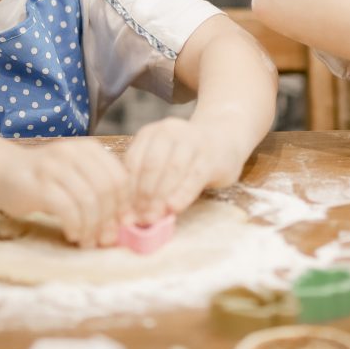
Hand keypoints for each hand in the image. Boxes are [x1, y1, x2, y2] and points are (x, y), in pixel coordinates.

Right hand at [0, 138, 127, 247]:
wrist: (4, 172)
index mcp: (89, 149)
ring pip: (88, 200)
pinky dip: (75, 225)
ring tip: (88, 240)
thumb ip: (100, 191)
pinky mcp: (39, 185)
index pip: (120, 177)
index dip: (125, 204)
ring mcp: (55, 167)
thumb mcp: (77, 176)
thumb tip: (125, 222)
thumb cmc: (46, 180)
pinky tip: (73, 234)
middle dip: (109, 219)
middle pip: (106, 190)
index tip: (123, 225)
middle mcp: (74, 153)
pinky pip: (67, 208)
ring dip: (92, 227)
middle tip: (106, 239)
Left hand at [124, 117, 240, 224]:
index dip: (128, 190)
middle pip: (150, 166)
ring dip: (161, 197)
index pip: (133, 162)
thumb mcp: (163, 161)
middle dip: (143, 196)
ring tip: (154, 217)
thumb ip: (146, 182)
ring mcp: (192, 140)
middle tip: (140, 218)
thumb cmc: (187, 158)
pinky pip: (194, 176)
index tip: (125, 213)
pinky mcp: (210, 154)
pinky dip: (182, 194)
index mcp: (151, 133)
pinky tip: (174, 208)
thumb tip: (129, 216)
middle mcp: (169, 130)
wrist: (224, 140)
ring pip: (171, 170)